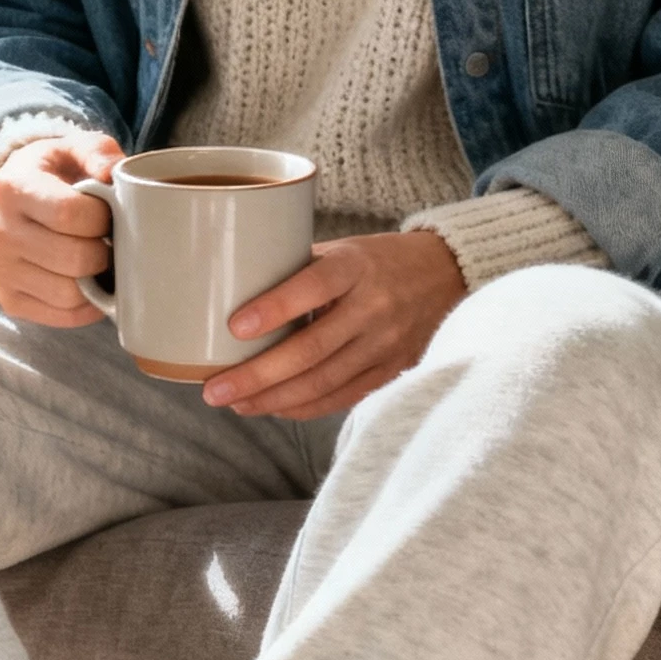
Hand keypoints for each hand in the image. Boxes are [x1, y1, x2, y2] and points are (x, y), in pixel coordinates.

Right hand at [0, 129, 123, 326]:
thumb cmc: (56, 173)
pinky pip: (60, 316)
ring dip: (96, 281)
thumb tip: (113, 171)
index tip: (106, 212)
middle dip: (104, 251)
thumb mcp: (75, 147)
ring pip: (69, 293)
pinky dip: (85, 306)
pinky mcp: (6, 298)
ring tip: (98, 260)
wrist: (19, 198)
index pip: (70, 215)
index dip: (102, 218)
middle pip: (73, 259)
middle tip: (107, 240)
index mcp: (11, 187)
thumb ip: (98, 151)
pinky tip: (89, 284)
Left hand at [203, 231, 464, 418]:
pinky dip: (302, 408)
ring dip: (273, 399)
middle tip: (214, 389)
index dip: (274, 309)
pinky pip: (341, 398)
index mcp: (357, 266)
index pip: (313, 287)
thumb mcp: (342, 251)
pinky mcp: (391, 371)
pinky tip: (271, 408)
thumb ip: (297, 272)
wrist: (445, 275)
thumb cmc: (376, 261)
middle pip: (311, 350)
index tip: (235, 327)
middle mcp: (374, 307)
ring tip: (235, 403)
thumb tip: (233, 295)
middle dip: (257, 376)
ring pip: (323, 382)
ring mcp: (386, 344)